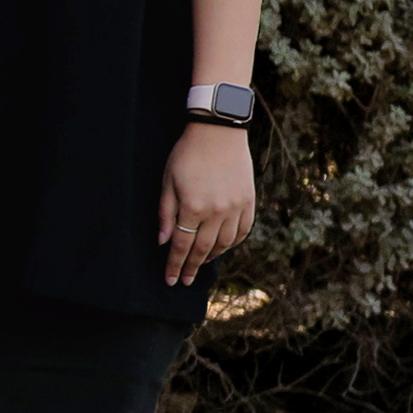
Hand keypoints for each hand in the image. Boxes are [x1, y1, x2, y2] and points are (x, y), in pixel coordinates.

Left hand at [160, 121, 256, 285]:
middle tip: (185, 280)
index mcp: (193, 207)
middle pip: (202, 249)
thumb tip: (164, 241)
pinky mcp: (249, 202)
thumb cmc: (187, 154)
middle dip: (191, 267)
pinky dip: (232, 243)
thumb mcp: (167, 181)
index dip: (175, 265)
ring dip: (211, 256)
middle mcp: (216, 212)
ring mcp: (235, 208)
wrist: (218, 132)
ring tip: (200, 263)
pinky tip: (222, 247)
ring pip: (224, 244)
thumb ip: (166, 213)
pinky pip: (242, 232)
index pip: (181, 245)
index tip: (170, 280)